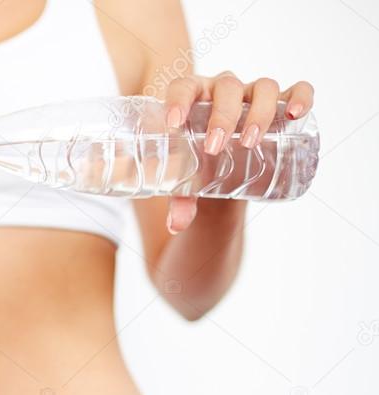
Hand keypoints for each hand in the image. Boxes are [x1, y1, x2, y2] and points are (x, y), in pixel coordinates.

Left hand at [163, 72, 314, 233]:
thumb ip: (179, 199)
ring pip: (263, 88)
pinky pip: (297, 90)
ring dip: (259, 112)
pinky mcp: (282, 104)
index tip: (174, 122)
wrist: (226, 166)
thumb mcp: (187, 179)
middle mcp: (224, 90)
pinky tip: (296, 113)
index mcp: (193, 98)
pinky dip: (301, 96)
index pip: (184, 87)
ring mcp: (254, 95)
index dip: (178, 99)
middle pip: (227, 88)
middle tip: (215, 147)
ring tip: (250, 142)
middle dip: (222, 116)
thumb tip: (176, 225)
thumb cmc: (199, 163)